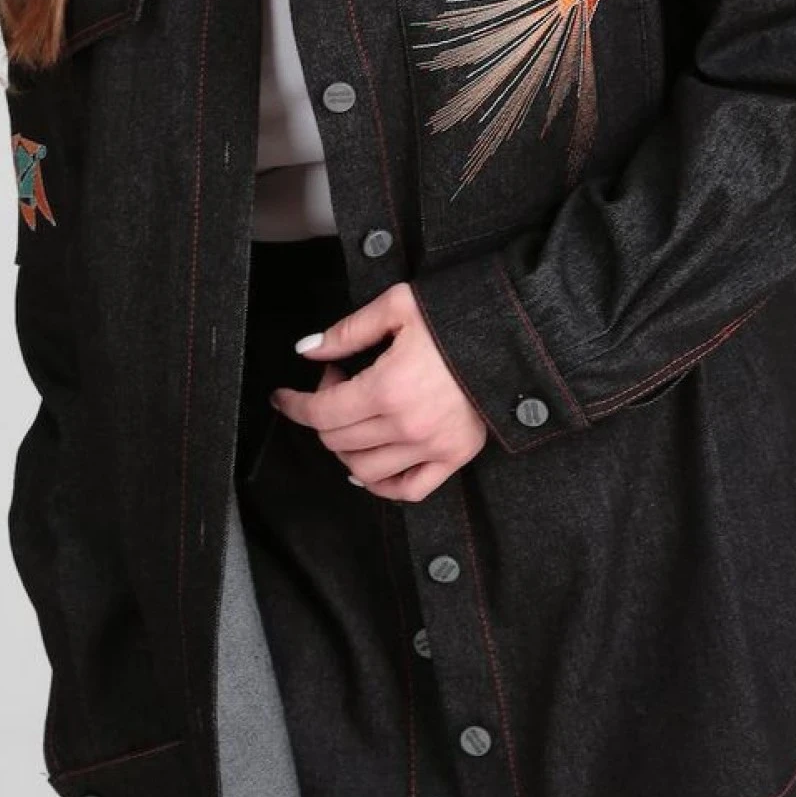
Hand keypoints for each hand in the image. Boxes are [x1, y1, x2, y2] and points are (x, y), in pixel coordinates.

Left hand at [269, 279, 488, 500]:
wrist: (512, 333)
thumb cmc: (454, 315)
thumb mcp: (397, 306)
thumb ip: (346, 331)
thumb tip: (306, 350)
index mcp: (387, 388)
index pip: (320, 413)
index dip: (295, 405)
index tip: (283, 398)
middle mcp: (407, 426)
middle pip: (338, 441)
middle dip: (323, 413)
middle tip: (337, 383)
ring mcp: (432, 447)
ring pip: (364, 470)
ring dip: (345, 447)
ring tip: (354, 418)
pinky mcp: (455, 456)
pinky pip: (408, 490)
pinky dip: (382, 486)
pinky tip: (369, 467)